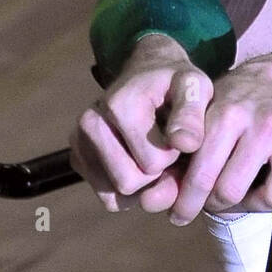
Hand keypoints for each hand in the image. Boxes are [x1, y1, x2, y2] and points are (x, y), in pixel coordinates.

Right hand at [69, 34, 212, 212]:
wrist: (148, 74)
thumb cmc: (174, 84)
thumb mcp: (194, 87)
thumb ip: (192, 114)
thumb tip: (184, 143)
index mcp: (118, 105)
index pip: (152, 164)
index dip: (172, 155)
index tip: (175, 133)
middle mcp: (90, 122)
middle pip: (128, 183)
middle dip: (154, 173)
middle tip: (164, 145)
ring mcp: (79, 141)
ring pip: (116, 195)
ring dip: (141, 183)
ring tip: (151, 150)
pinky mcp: (77, 157)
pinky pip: (108, 197)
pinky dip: (127, 189)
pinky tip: (136, 160)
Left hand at [164, 50, 271, 223]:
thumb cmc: (236, 101)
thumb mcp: (205, 114)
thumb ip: (183, 154)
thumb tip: (160, 199)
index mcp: (230, 113)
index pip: (203, 175)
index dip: (186, 202)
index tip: (179, 214)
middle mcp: (265, 124)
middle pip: (232, 192)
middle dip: (214, 205)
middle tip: (210, 202)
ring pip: (269, 200)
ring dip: (251, 205)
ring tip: (241, 193)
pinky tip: (267, 186)